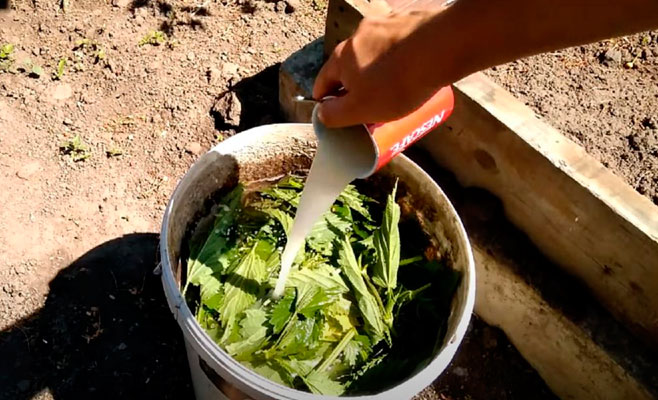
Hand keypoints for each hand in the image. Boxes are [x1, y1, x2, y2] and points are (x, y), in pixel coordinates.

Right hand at [313, 10, 452, 127]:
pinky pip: (397, 45)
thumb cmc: (397, 83)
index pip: (322, 82)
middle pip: (349, 67)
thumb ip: (335, 114)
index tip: (335, 114)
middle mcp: (357, 36)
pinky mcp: (407, 20)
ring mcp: (383, 25)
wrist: (440, 48)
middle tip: (370, 107)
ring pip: (373, 54)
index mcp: (340, 58)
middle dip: (356, 87)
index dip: (326, 102)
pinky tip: (412, 71)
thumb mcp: (360, 109)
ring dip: (377, 70)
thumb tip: (322, 114)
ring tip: (395, 90)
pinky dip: (399, 58)